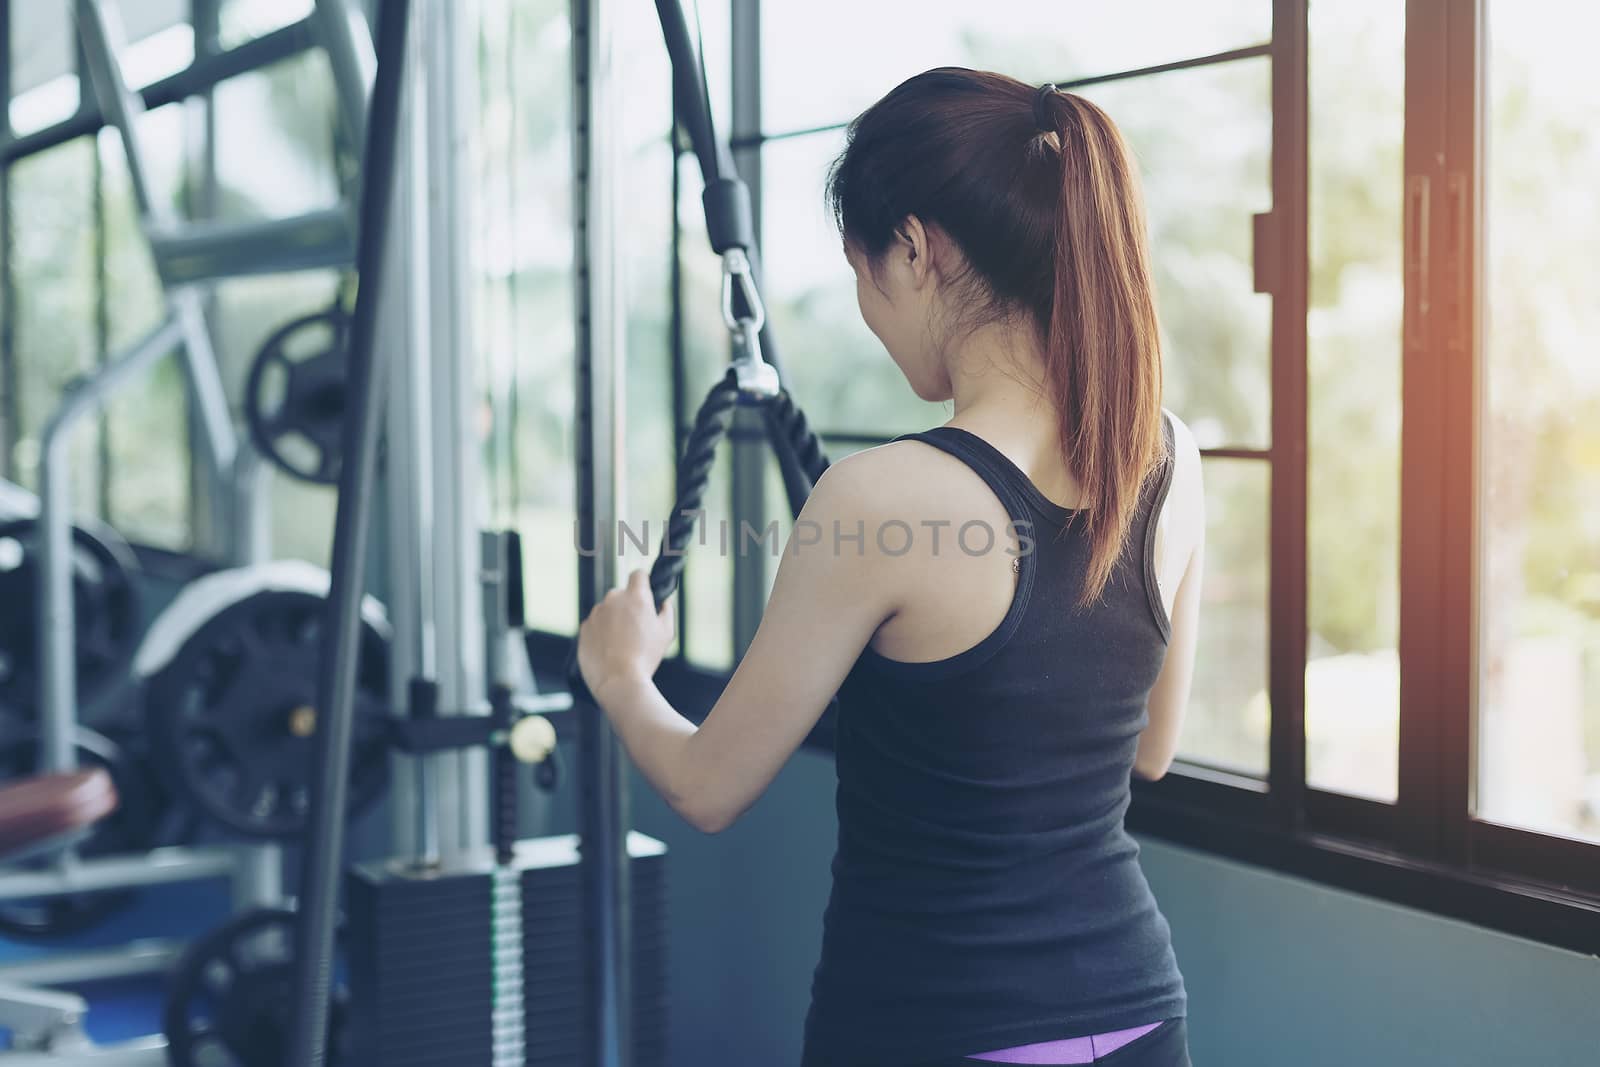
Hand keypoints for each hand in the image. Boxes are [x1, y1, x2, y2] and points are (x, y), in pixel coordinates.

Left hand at [576, 570, 675, 701]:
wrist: (618, 681)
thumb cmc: (645, 657)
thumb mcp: (666, 633)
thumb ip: (666, 610)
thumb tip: (663, 602)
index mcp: (635, 597)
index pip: (638, 574)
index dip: (643, 582)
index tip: (645, 593)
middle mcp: (613, 600)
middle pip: (621, 595)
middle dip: (627, 606)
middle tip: (636, 629)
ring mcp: (596, 614)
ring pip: (606, 611)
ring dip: (613, 621)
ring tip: (622, 645)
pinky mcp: (584, 628)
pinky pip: (594, 625)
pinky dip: (601, 633)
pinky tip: (610, 651)